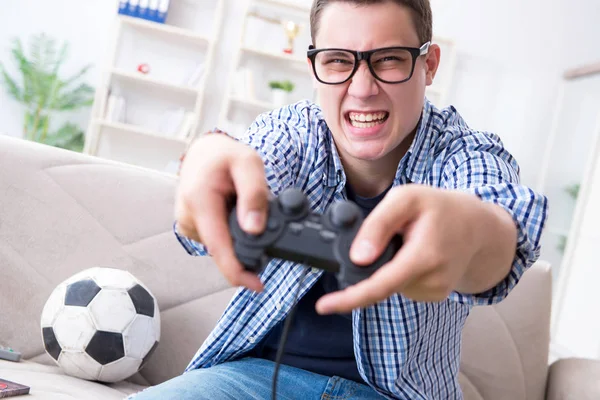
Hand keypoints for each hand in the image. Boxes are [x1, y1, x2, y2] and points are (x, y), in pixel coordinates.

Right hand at [175, 133, 268, 291]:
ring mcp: (187, 224)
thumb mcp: (249, 163)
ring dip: (239, 235)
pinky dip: (230, 232)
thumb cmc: (224, 156)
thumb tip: (255, 228)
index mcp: (199, 200)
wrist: (204, 152)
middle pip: (223, 249)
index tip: (256, 285)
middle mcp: (188, 216)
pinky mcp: (191, 229)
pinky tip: (232, 213)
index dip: (237, 270)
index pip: (218, 246)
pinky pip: (218, 240)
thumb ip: (254, 194)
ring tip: (242, 207)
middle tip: (261, 219)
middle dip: (248, 246)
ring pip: (222, 245)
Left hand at [315, 185, 487, 313]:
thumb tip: (357, 257)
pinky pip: (401, 285)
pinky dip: (398, 270)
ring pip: (389, 283)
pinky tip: (414, 253)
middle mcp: (431, 280)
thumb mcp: (407, 199)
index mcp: (424, 256)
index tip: (324, 307)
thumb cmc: (442, 208)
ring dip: (388, 264)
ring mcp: (433, 291)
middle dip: (372, 264)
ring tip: (410, 239)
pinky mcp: (433, 295)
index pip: (380, 285)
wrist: (479, 227)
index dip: (349, 298)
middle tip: (393, 236)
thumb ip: (378, 225)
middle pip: (380, 282)